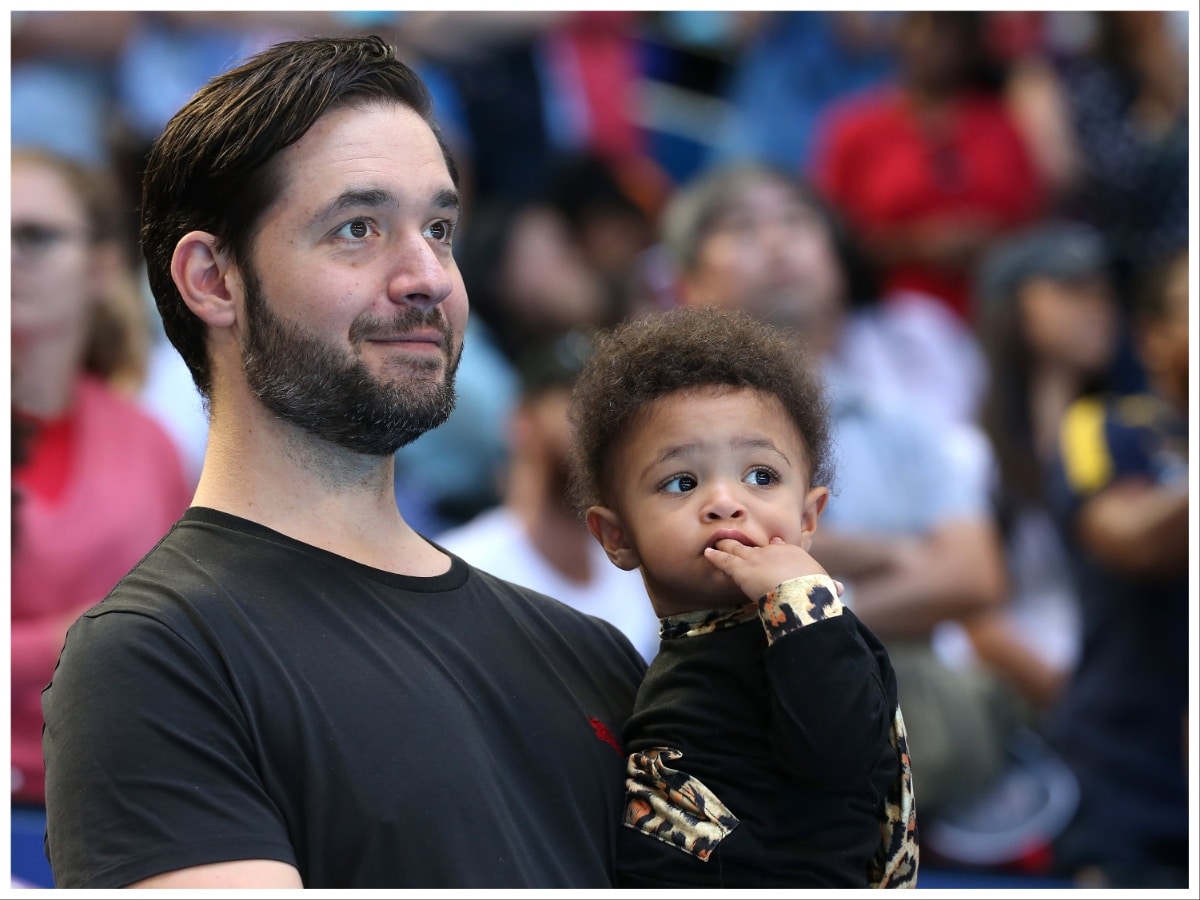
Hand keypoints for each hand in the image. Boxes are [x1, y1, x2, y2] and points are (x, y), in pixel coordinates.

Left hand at [704, 537, 831, 602]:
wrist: (802, 591)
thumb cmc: (816, 590)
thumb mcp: (826, 586)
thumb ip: (830, 587)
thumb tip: (839, 589)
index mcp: (793, 553)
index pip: (780, 548)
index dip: (773, 549)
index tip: (771, 547)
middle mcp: (772, 550)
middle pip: (755, 545)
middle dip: (745, 542)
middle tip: (734, 539)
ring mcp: (754, 557)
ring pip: (736, 548)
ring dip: (726, 545)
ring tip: (716, 543)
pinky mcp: (740, 569)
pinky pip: (724, 561)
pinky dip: (715, 557)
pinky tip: (707, 553)